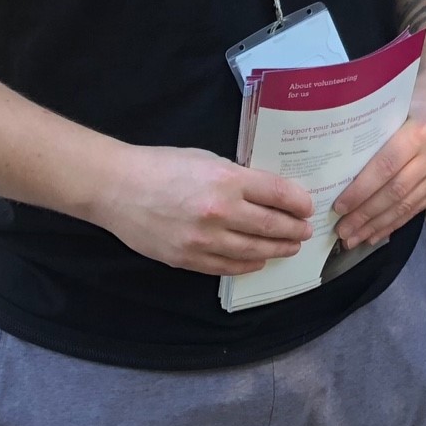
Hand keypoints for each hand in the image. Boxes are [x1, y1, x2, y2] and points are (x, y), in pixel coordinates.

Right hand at [93, 143, 313, 276]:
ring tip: (289, 247)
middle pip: (271, 226)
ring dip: (277, 250)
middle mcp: (220, 212)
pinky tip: (259, 260)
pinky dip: (248, 264)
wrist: (118, 187)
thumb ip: (236, 177)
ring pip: (253, 251)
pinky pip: (227, 267)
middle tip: (305, 231)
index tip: (308, 207)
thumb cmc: (163, 164)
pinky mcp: (188, 260)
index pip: (277, 193)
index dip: (298, 202)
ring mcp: (204, 240)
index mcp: (227, 179)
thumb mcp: (207, 158)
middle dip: (293, 230)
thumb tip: (265, 193)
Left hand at [332, 58, 425, 248]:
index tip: (338, 206)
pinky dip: (396, 222)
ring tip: (353, 238)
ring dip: (378, 225)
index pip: (386, 166)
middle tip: (341, 231)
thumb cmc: (414, 90)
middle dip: (365, 215)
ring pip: (407, 205)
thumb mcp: (393, 102)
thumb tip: (336, 163)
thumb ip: (374, 130)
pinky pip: (419, 206)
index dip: (361, 190)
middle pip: (396, 192)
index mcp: (421, 130)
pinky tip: (377, 232)